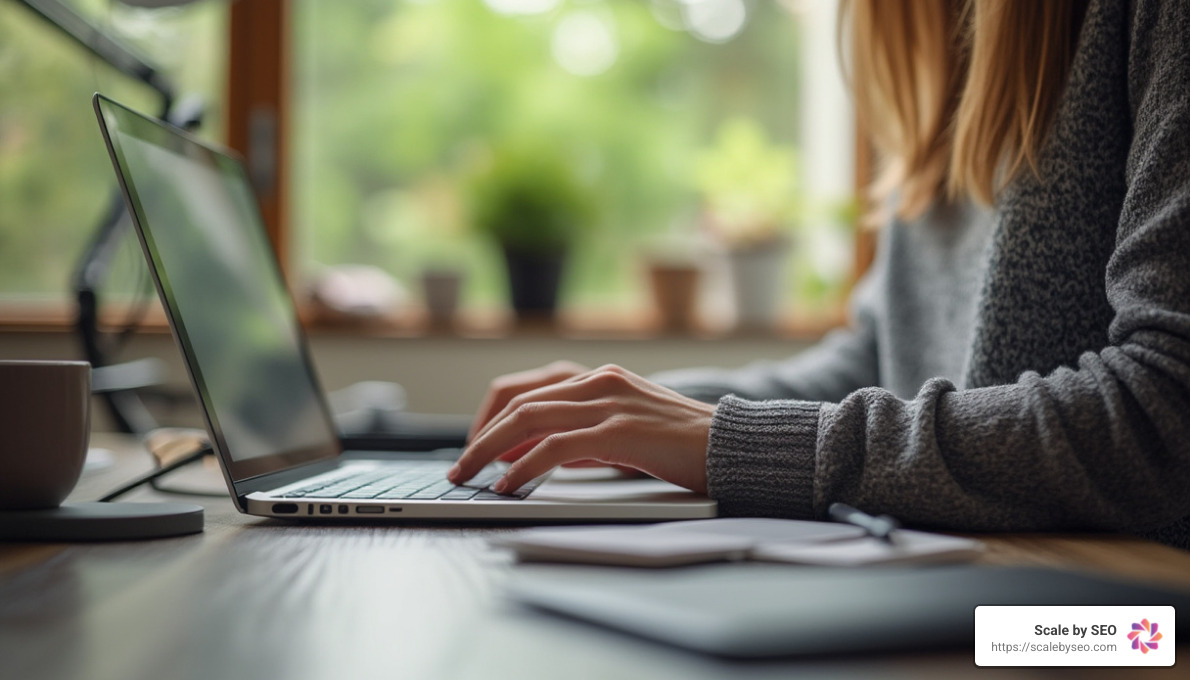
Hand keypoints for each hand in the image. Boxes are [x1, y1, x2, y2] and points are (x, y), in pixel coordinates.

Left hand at [450, 364, 713, 493]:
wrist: (733, 445)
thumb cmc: (683, 445)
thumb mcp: (625, 430)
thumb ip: (582, 434)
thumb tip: (532, 456)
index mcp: (598, 377)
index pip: (524, 389)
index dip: (489, 418)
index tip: (473, 447)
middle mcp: (599, 382)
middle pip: (517, 402)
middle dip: (478, 436)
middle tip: (459, 467)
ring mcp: (608, 403)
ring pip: (527, 419)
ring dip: (489, 450)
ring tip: (470, 476)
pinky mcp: (618, 431)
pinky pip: (554, 447)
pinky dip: (523, 466)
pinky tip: (508, 485)